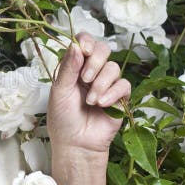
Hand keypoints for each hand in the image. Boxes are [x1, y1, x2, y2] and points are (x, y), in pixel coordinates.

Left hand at [46, 33, 130, 154]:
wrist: (75, 143)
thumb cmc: (63, 118)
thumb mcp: (59, 91)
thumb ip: (68, 68)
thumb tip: (75, 45)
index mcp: (75, 66)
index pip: (84, 42)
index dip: (87, 41)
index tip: (84, 50)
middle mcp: (91, 72)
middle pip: (103, 49)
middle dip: (95, 62)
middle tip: (84, 79)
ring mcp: (107, 83)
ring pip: (113, 68)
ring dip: (101, 83)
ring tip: (90, 101)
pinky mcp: (120, 97)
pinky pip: (124, 85)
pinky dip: (113, 93)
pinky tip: (101, 104)